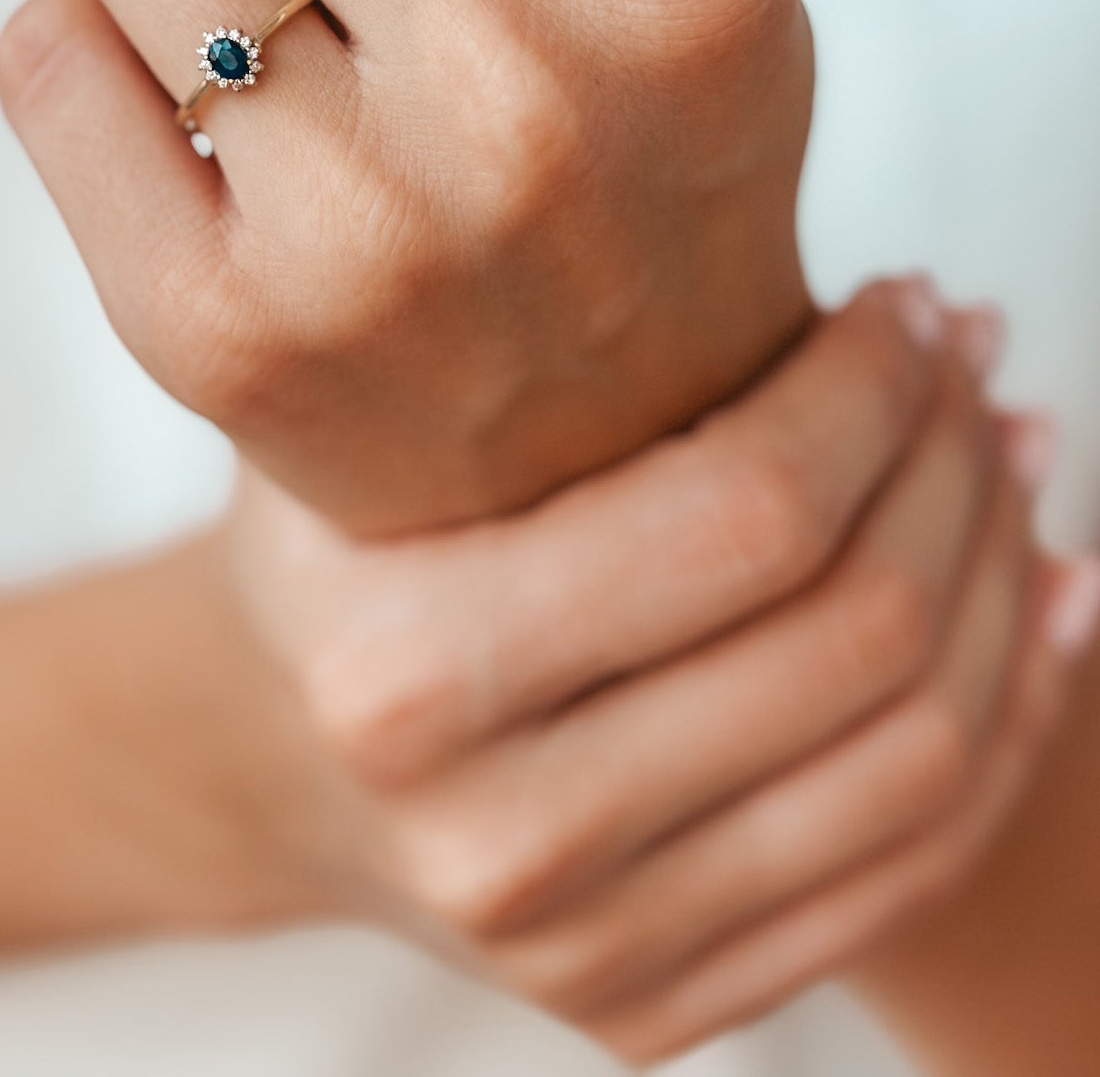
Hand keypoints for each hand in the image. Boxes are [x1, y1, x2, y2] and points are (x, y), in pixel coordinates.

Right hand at [230, 281, 1094, 1063]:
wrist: (264, 756)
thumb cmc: (342, 541)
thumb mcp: (374, 419)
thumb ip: (548, 346)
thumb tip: (865, 282)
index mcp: (404, 670)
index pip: (742, 513)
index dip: (873, 389)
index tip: (908, 302)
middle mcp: (494, 841)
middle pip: (852, 636)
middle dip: (954, 462)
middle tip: (976, 354)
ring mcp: (584, 955)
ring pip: (914, 757)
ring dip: (1007, 578)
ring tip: (1016, 448)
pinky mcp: (655, 1012)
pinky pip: (908, 867)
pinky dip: (1010, 722)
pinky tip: (1040, 595)